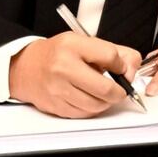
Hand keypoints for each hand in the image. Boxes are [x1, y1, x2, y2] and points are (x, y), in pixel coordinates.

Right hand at [9, 32, 141, 118]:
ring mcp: (58, 89)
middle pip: (106, 88)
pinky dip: (93, 109)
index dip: (122, 65)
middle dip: (119, 91)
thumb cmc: (58, 54)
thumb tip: (131, 70)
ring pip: (97, 105)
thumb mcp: (84, 42)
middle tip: (120, 89)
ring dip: (106, 102)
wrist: (26, 67)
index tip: (121, 68)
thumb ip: (114, 51)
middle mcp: (63, 67)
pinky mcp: (56, 106)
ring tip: (104, 93)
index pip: (110, 57)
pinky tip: (90, 99)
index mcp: (72, 46)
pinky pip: (84, 114)